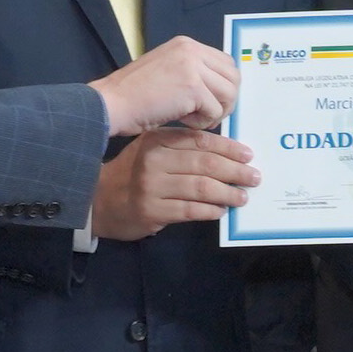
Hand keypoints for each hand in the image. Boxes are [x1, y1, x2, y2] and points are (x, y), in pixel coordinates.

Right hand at [89, 35, 235, 136]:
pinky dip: (202, 122)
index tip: (210, 103)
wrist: (111, 104)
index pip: (226, 63)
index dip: (224, 86)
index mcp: (186, 44)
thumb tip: (220, 89)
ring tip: (193, 119)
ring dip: (215, 112)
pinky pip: (215, 110)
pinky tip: (183, 122)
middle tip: (208, 115)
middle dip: (226, 101)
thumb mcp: (167, 71)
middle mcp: (192, 50)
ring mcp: (192, 67)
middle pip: (233, 77)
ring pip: (229, 94)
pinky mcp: (192, 87)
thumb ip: (192, 72)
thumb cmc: (134, 95)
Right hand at [91, 128, 258, 240]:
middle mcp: (154, 160)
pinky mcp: (152, 210)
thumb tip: (228, 154)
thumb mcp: (153, 151)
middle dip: (235, 171)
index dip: (228, 148)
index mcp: (158, 140)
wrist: (99, 200)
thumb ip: (182, 148)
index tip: (248, 155)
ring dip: (227, 193)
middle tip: (254, 177)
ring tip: (242, 197)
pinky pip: (190, 210)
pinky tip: (221, 211)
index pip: (201, 141)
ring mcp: (152, 186)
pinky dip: (210, 211)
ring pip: (200, 188)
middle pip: (205, 164)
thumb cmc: (133, 173)